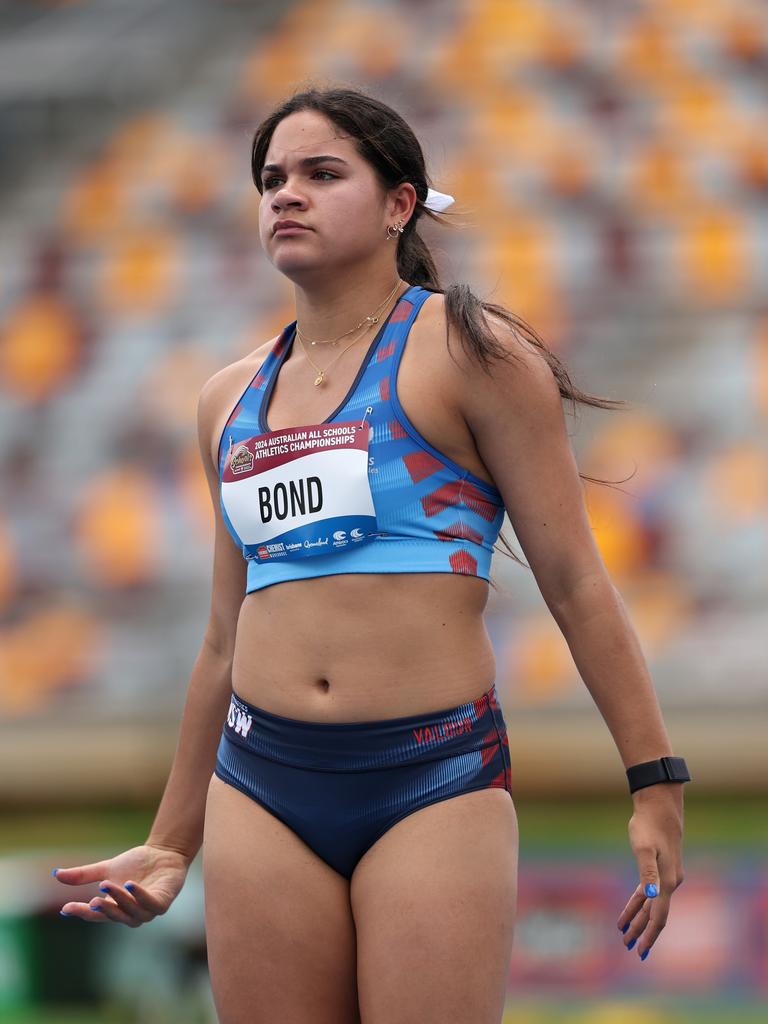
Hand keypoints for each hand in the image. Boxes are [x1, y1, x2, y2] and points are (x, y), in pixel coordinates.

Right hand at [52, 843, 191, 926]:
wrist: (163, 853)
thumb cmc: (135, 864)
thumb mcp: (106, 869)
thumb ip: (83, 875)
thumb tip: (55, 874)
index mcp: (115, 908)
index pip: (96, 915)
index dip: (81, 912)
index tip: (66, 908)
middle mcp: (130, 913)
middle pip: (114, 916)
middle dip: (104, 909)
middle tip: (93, 900)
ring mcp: (147, 910)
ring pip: (131, 912)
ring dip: (119, 900)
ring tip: (107, 885)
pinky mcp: (162, 903)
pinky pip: (151, 904)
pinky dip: (140, 896)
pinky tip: (130, 885)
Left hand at [617, 784, 684, 959]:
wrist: (659, 806)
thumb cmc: (648, 825)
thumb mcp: (643, 847)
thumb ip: (647, 873)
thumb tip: (650, 895)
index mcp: (665, 882)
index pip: (658, 916)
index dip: (649, 935)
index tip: (640, 952)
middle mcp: (670, 883)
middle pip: (654, 914)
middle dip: (641, 931)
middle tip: (627, 946)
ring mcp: (667, 876)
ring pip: (651, 904)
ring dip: (638, 918)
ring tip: (624, 933)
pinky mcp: (662, 868)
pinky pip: (649, 892)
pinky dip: (639, 902)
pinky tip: (631, 908)